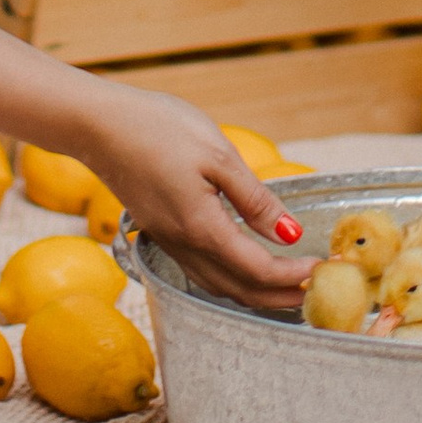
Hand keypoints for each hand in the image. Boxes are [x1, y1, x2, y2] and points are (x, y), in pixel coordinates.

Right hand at [79, 87, 306, 313]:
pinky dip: (232, 279)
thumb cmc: (158, 128)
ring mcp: (168, 241)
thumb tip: (290, 233)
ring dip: (256, 293)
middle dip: (280, 297)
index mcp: (201, 228)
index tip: (323, 270)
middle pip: (238, 290)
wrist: (98, 124)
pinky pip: (202, 272)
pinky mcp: (160, 232)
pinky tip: (244, 266)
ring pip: (218, 286)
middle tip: (315, 291)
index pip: (257, 269)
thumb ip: (254, 199)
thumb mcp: (216, 154)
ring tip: (288, 285)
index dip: (293, 276)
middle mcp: (183, 245)